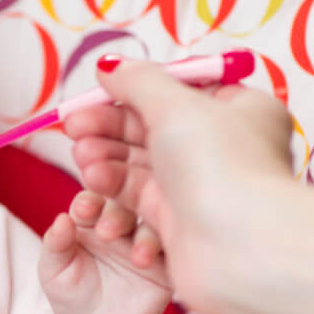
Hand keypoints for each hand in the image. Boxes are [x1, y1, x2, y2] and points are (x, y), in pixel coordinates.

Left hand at [38, 190, 170, 313]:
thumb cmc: (70, 295)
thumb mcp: (54, 271)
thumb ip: (55, 245)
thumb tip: (61, 219)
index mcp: (91, 218)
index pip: (92, 200)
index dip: (89, 203)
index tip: (82, 210)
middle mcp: (121, 224)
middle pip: (125, 208)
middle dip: (117, 215)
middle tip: (107, 231)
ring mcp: (145, 242)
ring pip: (152, 228)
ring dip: (146, 238)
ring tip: (136, 257)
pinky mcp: (166, 265)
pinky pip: (174, 255)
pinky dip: (171, 256)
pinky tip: (161, 265)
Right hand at [61, 59, 292, 311]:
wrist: (240, 246)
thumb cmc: (221, 166)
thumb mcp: (176, 105)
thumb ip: (137, 81)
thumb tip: (110, 66)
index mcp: (239, 110)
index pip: (177, 91)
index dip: (132, 90)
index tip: (96, 92)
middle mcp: (221, 147)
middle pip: (151, 127)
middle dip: (108, 126)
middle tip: (73, 126)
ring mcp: (198, 185)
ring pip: (139, 162)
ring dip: (105, 155)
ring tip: (81, 156)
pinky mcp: (178, 218)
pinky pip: (137, 195)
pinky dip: (114, 185)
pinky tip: (94, 180)